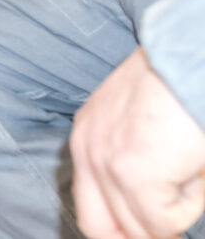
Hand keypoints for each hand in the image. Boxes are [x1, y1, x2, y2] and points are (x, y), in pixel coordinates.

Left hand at [71, 48, 204, 238]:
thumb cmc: (182, 85)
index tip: (152, 229)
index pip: (89, 205)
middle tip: (168, 229)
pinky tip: (196, 167)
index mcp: (87, 135)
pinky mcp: (132, 175)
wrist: (196, 59)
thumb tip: (148, 214)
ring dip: (175, 212)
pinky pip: (164, 220)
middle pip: (98, 228)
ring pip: (140, 228)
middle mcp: (86, 148)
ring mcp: (105, 163)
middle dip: (137, 236)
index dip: (120, 228)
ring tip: (192, 171)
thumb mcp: (140, 120)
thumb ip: (131, 160)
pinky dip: (191, 205)